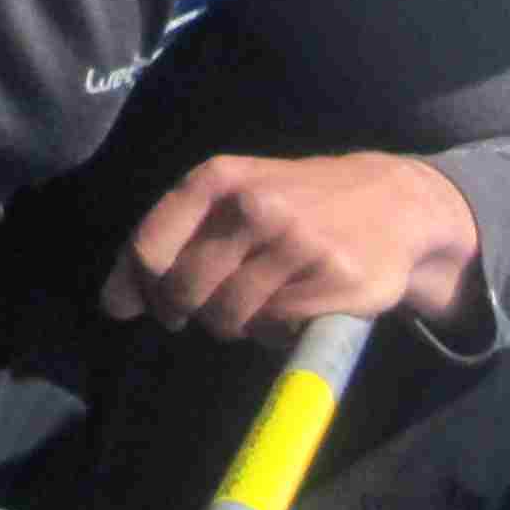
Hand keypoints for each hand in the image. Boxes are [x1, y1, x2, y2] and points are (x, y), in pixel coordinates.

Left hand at [101, 150, 479, 340]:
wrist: (395, 202)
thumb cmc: (296, 201)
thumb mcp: (235, 195)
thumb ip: (174, 238)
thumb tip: (114, 303)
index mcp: (218, 178)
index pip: (149, 245)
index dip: (137, 286)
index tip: (138, 307)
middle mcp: (254, 206)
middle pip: (184, 288)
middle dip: (184, 310)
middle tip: (204, 310)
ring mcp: (296, 243)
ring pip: (228, 314)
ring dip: (232, 323)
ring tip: (252, 306)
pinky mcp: (333, 281)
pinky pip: (275, 327)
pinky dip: (271, 331)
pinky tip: (287, 311)